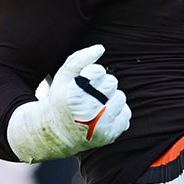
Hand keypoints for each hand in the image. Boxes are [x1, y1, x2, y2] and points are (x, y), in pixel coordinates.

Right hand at [7, 44, 131, 161]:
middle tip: (91, 93)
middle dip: (103, 85)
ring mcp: (100, 125)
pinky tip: (103, 116)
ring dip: (111, 99)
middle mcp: (88, 111)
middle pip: (112, 83)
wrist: (57, 133)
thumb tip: (100, 48)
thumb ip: (79, 58)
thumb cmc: (62, 100)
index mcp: (74, 94)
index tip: (85, 81)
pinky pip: (126, 114)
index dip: (94, 73)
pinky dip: (117, 113)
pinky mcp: (110, 135)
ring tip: (97, 106)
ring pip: (121, 97)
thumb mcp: (63, 77)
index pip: (99, 71)